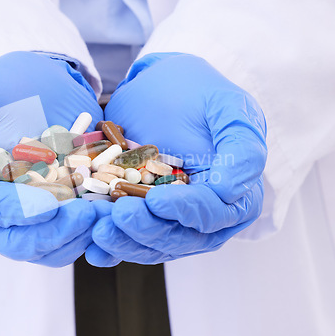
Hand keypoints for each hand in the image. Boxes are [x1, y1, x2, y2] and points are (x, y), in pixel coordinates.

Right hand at [0, 51, 102, 266]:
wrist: (45, 82)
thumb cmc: (2, 84)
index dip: (10, 212)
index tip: (48, 206)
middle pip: (13, 241)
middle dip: (51, 233)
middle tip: (87, 216)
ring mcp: (25, 215)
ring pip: (44, 248)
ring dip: (75, 238)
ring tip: (104, 216)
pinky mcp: (55, 214)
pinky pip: (69, 239)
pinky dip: (90, 234)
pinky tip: (109, 215)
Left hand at [86, 53, 266, 266]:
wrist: (156, 88)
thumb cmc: (196, 92)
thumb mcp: (228, 107)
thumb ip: (242, 146)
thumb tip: (233, 192)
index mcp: (235, 196)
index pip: (211, 213)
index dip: (184, 211)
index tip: (156, 201)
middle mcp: (204, 216)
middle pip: (178, 237)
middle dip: (147, 229)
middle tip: (118, 215)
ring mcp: (169, 221)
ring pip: (149, 243)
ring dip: (123, 240)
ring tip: (97, 229)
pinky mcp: (141, 218)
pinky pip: (127, 238)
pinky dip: (109, 245)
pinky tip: (92, 247)